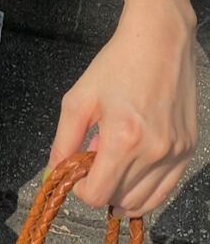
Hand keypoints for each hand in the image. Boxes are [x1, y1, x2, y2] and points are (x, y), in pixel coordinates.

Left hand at [46, 0, 198, 219]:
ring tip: (110, 158)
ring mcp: (175, 153)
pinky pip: (165, 189)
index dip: (79, 189)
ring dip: (121, 189)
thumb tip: (56, 172)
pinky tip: (130, 165)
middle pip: (119, 199)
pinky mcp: (188, 150)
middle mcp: (154, 152)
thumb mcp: (78, 99)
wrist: (158, 43)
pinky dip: (144, 188)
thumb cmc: (115, 66)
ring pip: (143, 200)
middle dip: (99, 185)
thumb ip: (64, 140)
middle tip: (91, 158)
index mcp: (123, 138)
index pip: (98, 195)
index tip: (74, 171)